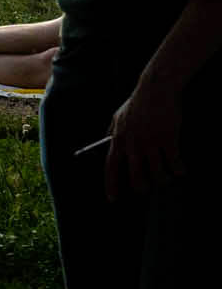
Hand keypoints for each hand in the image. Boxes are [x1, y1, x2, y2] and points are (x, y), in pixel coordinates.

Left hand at [105, 85, 186, 201]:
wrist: (156, 89)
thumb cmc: (137, 103)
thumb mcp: (118, 115)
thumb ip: (112, 130)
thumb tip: (105, 140)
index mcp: (118, 139)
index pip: (111, 167)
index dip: (111, 185)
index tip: (112, 199)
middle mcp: (133, 144)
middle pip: (136, 176)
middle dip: (142, 187)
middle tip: (148, 188)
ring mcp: (151, 142)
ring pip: (157, 173)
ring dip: (163, 180)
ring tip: (168, 178)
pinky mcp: (168, 138)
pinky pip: (174, 162)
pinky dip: (178, 169)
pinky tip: (181, 170)